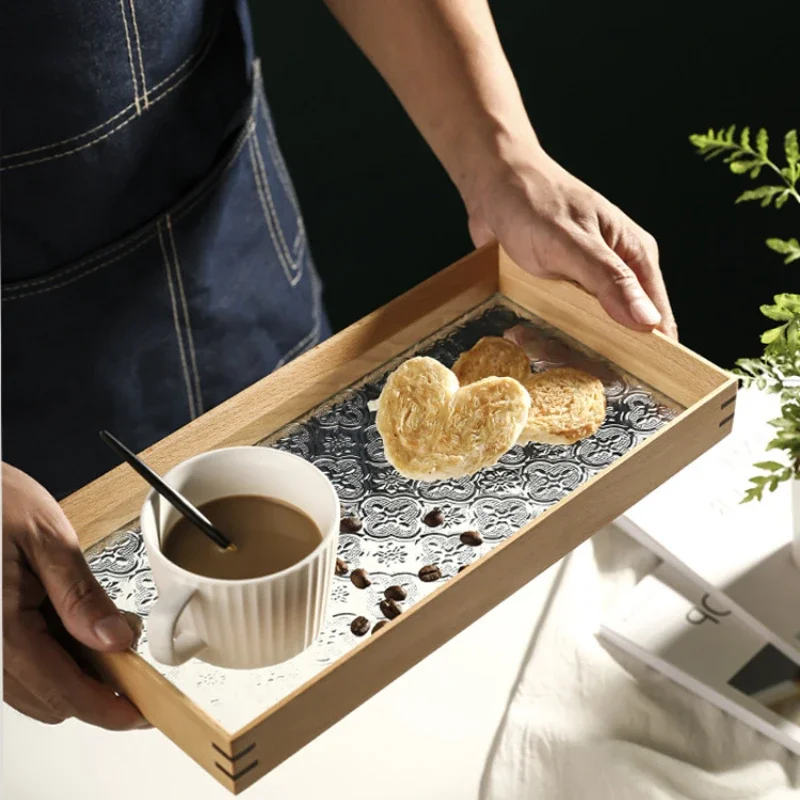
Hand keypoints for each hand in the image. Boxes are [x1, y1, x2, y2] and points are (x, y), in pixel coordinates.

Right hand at [3, 463, 145, 728]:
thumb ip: (80, 594)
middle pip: (49, 700)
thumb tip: (116, 640)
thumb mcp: (45, 537)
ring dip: (77, 675)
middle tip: (137, 658)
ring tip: (109, 632)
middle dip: (99, 689)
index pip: (62, 691)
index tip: (145, 711)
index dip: (109, 709)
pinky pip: (20, 667)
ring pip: (33, 689)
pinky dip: (55, 659)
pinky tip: (77, 627)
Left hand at [465, 145, 677, 338]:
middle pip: (620, 336)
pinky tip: (517, 331)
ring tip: (523, 337)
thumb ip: (609, 281)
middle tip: (549, 352)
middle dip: (587, 353)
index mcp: (635, 257)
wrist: (493, 184)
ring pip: (586, 337)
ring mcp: (588, 286)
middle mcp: (618, 275)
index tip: (619, 378)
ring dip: (556, 346)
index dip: (646, 354)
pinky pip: (559, 329)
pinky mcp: (560, 294)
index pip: (657, 319)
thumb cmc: (533, 202)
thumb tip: (647, 322)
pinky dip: (540, 336)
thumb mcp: (570, 242)